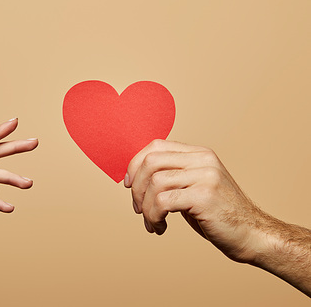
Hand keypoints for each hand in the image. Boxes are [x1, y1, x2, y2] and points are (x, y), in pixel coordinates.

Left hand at [124, 139, 265, 262]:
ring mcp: (205, 176)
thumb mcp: (193, 188)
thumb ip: (171, 177)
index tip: (129, 185)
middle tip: (138, 209)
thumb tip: (134, 178)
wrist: (253, 235)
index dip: (135, 164)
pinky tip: (160, 228)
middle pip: (150, 161)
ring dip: (145, 207)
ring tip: (152, 222)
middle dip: (136, 187)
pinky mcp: (204, 196)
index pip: (155, 146)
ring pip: (154, 183)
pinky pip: (163, 201)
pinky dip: (154, 216)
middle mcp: (203, 159)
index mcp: (199, 153)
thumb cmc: (218, 215)